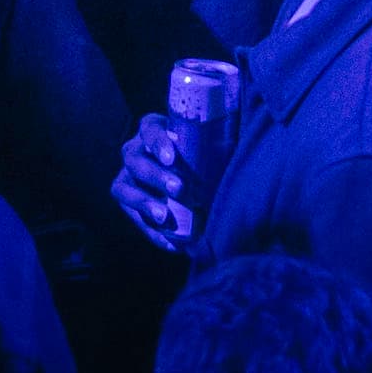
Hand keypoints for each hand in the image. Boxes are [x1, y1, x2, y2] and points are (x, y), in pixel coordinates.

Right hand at [110, 108, 204, 254]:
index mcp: (152, 129)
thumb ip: (217, 145)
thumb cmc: (202, 153)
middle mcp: (135, 149)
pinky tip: (172, 244)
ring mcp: (127, 176)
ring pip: (123, 188)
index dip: (158, 143)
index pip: (150, 130)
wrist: (192, 175)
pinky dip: (152, 232)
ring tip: (164, 218)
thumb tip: (248, 153)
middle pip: (135, 160)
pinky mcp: (128, 202)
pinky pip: (133, 217)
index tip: (173, 159)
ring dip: (144, 203)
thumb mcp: (207, 144)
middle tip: (179, 189)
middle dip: (156, 176)